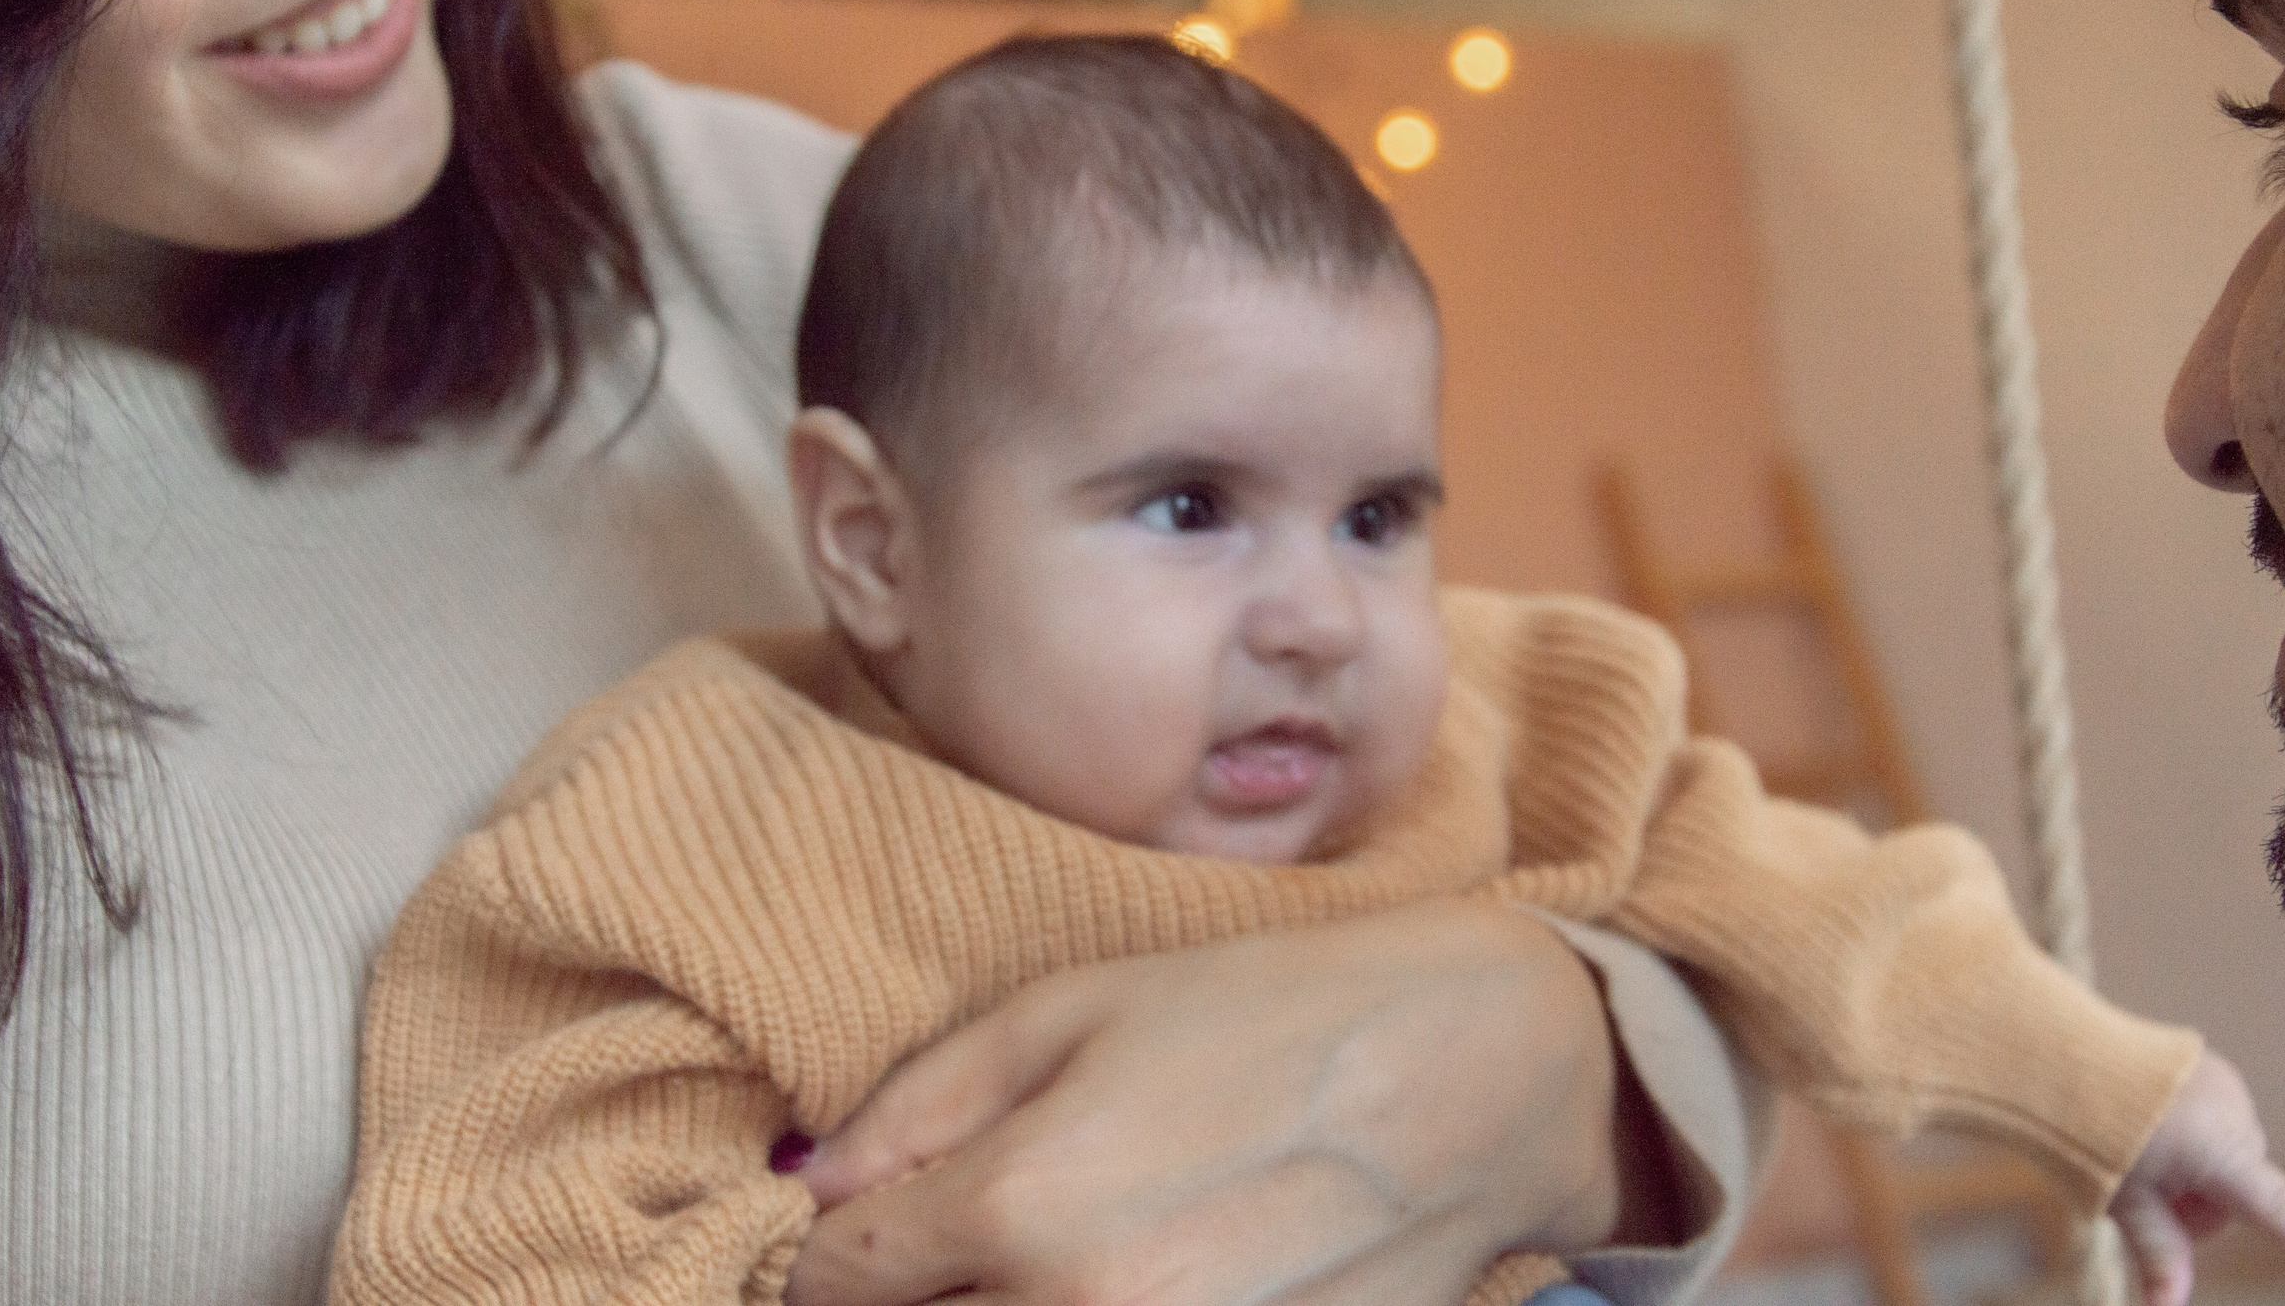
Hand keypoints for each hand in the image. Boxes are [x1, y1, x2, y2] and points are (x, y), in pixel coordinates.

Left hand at [783, 898, 1628, 1305]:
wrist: (1474, 1081)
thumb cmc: (1266, 1015)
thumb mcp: (1075, 1008)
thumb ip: (920, 1102)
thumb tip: (810, 1182)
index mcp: (1022, 1201)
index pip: (831, 1281)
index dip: (816, 1256)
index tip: (841, 1233)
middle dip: (902, 1300)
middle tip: (938, 1254)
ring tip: (1046, 1262)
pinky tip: (1118, 1286)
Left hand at [2107, 1048, 2284, 1305]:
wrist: (2059, 1053)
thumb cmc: (2088, 1132)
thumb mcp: (2124, 1200)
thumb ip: (2160, 1253)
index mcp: (2221, 1152)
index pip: (2275, 1208)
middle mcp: (2235, 1114)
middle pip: (2240, 1188)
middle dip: (2204, 1204)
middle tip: (2150, 1198)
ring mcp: (2224, 1085)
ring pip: (2229, 1152)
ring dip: (2199, 1167)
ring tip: (2142, 1153)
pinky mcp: (2209, 1065)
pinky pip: (2216, 1116)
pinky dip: (2193, 1131)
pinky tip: (2148, 1123)